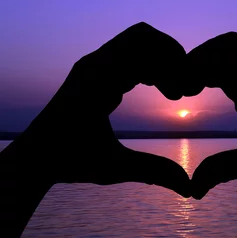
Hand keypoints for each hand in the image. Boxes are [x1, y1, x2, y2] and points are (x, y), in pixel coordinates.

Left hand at [4, 22, 190, 195]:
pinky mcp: (95, 71)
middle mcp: (94, 65)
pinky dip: (148, 65)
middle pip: (144, 36)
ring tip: (171, 92)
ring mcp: (94, 65)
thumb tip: (189, 188)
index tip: (182, 96)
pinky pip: (128, 54)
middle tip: (182, 89)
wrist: (35, 156)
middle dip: (170, 57)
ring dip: (160, 60)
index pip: (145, 50)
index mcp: (98, 81)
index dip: (173, 67)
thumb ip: (154, 173)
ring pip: (137, 43)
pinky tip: (156, 88)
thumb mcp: (114, 168)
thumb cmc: (69, 161)